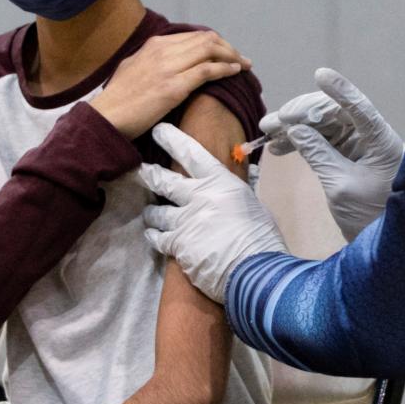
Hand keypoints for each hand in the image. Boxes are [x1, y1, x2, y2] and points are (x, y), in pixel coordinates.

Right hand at [92, 30, 251, 140]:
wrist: (107, 115)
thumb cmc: (119, 98)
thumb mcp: (134, 67)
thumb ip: (153, 60)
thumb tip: (169, 60)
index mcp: (154, 45)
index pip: (194, 36)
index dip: (215, 43)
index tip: (226, 53)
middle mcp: (163, 50)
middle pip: (206, 40)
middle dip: (228, 48)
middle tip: (241, 59)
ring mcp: (169, 67)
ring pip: (210, 50)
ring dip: (232, 57)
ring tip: (244, 66)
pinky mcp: (173, 87)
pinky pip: (207, 70)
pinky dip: (225, 69)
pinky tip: (235, 73)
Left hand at [141, 124, 289, 300]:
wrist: (256, 272)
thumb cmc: (263, 240)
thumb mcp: (253, 207)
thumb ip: (234, 198)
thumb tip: (228, 197)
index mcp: (221, 183)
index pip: (192, 154)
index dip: (173, 140)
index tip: (159, 131)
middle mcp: (198, 198)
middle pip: (164, 181)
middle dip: (149, 174)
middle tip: (141, 171)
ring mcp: (185, 222)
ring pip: (157, 212)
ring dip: (152, 213)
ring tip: (150, 214)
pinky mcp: (178, 246)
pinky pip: (158, 238)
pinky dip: (155, 237)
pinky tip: (153, 237)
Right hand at [258, 68, 402, 241]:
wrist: (386, 245)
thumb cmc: (372, 217)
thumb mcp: (341, 187)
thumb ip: (318, 155)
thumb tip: (296, 129)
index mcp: (381, 142)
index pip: (360, 107)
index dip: (340, 90)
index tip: (320, 74)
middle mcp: (372, 138)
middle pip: (335, 113)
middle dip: (301, 114)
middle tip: (272, 122)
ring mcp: (360, 147)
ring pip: (324, 126)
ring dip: (295, 127)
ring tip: (267, 133)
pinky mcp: (349, 158)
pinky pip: (322, 142)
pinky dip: (301, 142)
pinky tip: (279, 147)